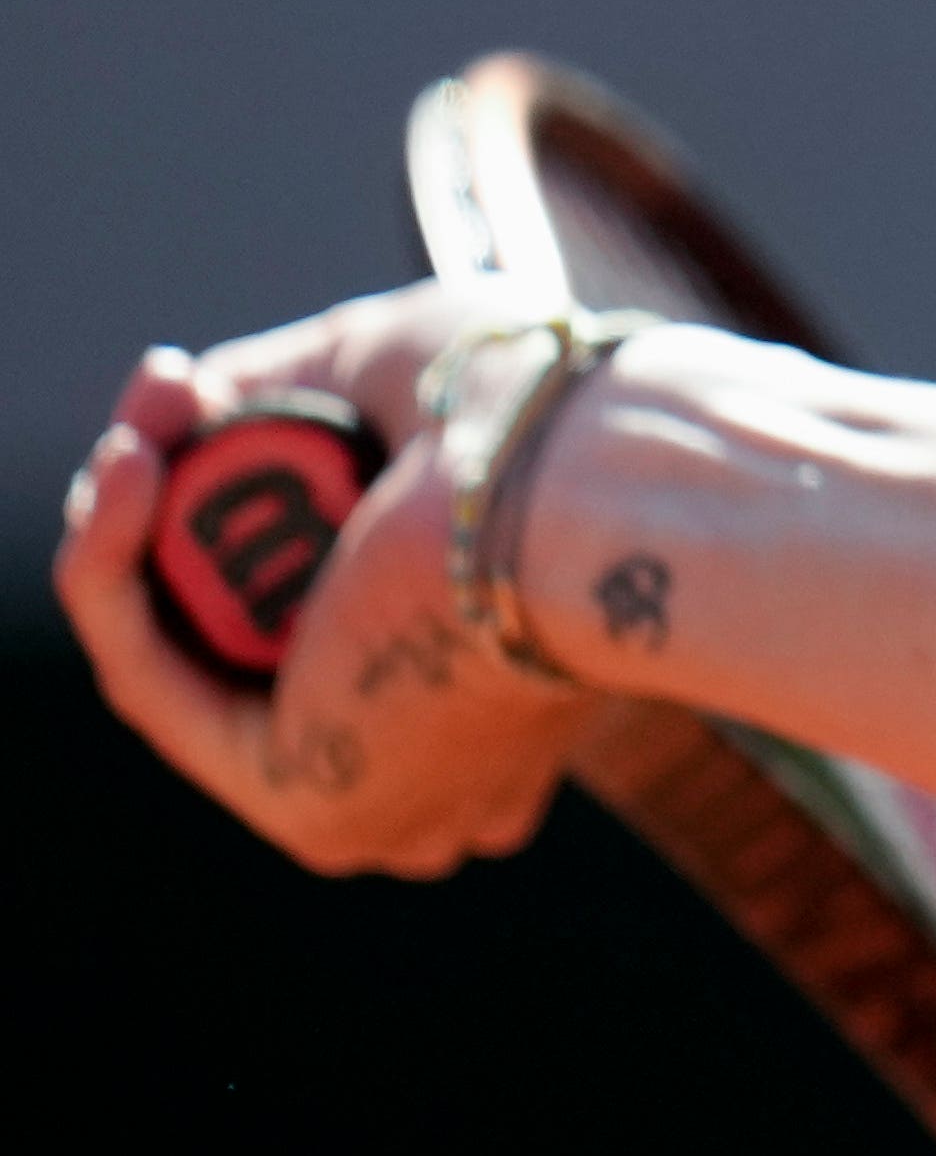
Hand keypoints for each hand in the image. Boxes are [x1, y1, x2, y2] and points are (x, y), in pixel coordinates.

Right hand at [55, 291, 601, 876]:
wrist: (601, 478)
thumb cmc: (555, 410)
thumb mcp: (407, 366)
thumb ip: (295, 382)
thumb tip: (187, 396)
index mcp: (510, 675)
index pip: (347, 629)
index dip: (244, 512)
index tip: (207, 403)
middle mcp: (449, 757)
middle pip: (249, 643)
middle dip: (176, 514)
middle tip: (161, 404)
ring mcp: (376, 784)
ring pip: (191, 654)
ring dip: (130, 533)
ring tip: (139, 427)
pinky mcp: (306, 788)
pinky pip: (157, 677)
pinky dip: (112, 569)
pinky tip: (124, 464)